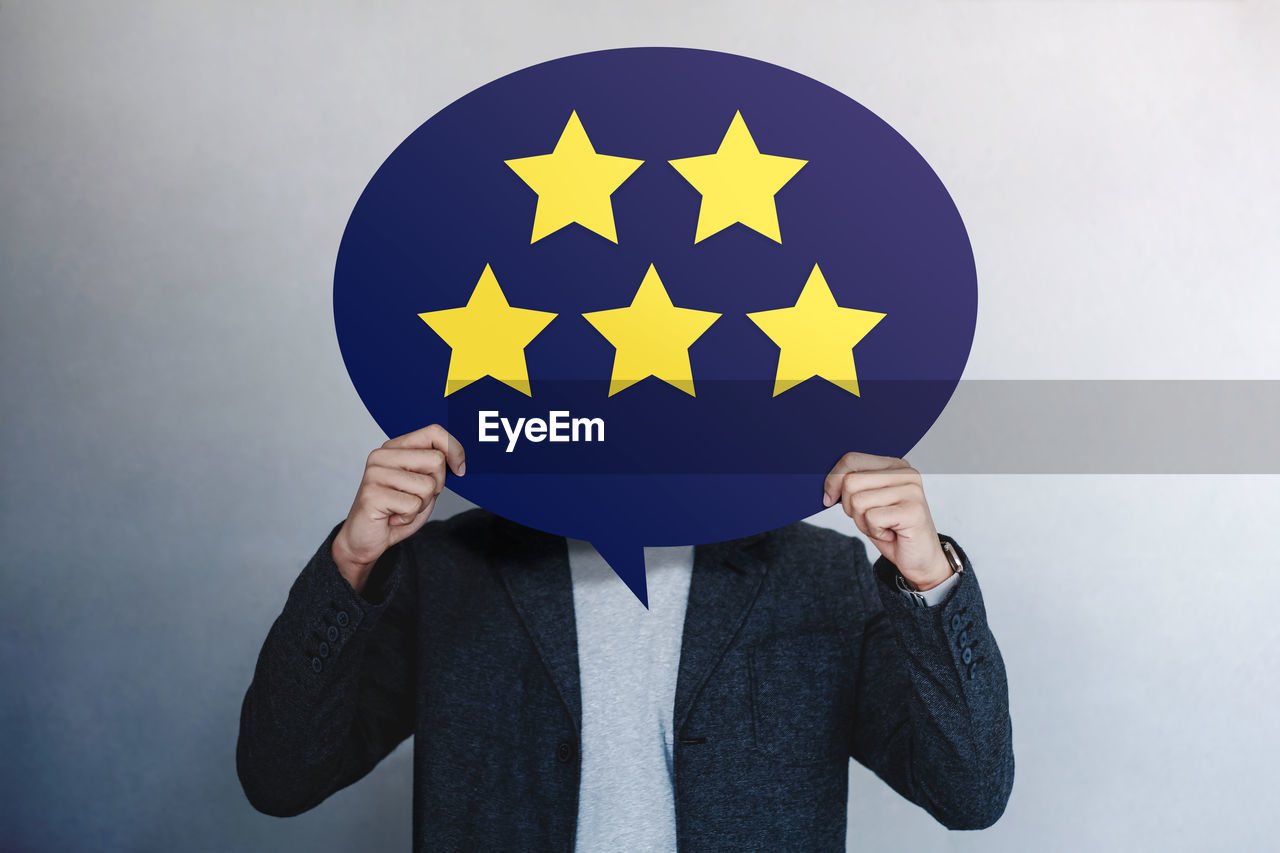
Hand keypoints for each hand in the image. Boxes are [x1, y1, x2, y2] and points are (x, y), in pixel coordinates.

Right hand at [331, 424, 465, 592]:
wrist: (364, 539)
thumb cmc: (395, 511)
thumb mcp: (422, 485)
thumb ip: (435, 468)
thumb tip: (458, 460)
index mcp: (395, 447)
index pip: (434, 432)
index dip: (455, 450)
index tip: (459, 469)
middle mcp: (382, 455)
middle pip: (436, 460)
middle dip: (435, 486)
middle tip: (414, 497)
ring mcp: (375, 473)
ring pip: (427, 485)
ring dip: (421, 504)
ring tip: (401, 508)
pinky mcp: (372, 494)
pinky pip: (413, 505)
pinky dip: (409, 517)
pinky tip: (393, 517)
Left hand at [822, 452, 951, 590]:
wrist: (919, 558)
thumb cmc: (891, 529)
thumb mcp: (866, 503)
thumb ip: (851, 487)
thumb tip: (827, 484)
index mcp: (894, 465)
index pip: (851, 460)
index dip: (832, 480)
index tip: (829, 499)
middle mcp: (906, 473)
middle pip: (851, 482)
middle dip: (850, 507)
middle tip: (870, 519)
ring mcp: (911, 491)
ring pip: (858, 501)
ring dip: (863, 522)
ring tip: (882, 526)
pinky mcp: (913, 511)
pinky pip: (872, 518)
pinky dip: (875, 532)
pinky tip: (891, 534)